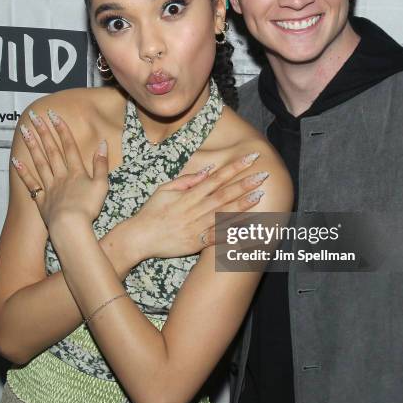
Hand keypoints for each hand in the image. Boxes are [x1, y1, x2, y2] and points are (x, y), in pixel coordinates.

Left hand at [11, 109, 108, 229]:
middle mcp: (61, 175)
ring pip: (40, 163)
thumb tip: (103, 143)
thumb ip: (101, 164)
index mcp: (77, 172)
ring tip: (24, 131)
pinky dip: (23, 171)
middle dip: (44, 132)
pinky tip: (15, 161)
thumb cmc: (88, 207)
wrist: (71, 226)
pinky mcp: (42, 200)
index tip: (54, 115)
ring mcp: (49, 187)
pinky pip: (31, 183)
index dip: (62, 130)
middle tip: (35, 117)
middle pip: (52, 151)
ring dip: (32, 146)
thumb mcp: (102, 184)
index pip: (69, 146)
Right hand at [126, 153, 267, 259]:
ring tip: (260, 195)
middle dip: (244, 184)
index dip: (234, 168)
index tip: (250, 159)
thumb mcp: (165, 189)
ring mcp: (196, 227)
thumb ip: (187, 180)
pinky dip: (232, 232)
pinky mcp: (196, 243)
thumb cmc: (151, 211)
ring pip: (223, 215)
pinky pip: (218, 237)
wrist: (139, 238)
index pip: (216, 178)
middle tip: (263, 175)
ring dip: (243, 205)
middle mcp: (194, 210)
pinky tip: (247, 226)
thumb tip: (208, 171)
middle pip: (224, 195)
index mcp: (188, 195)